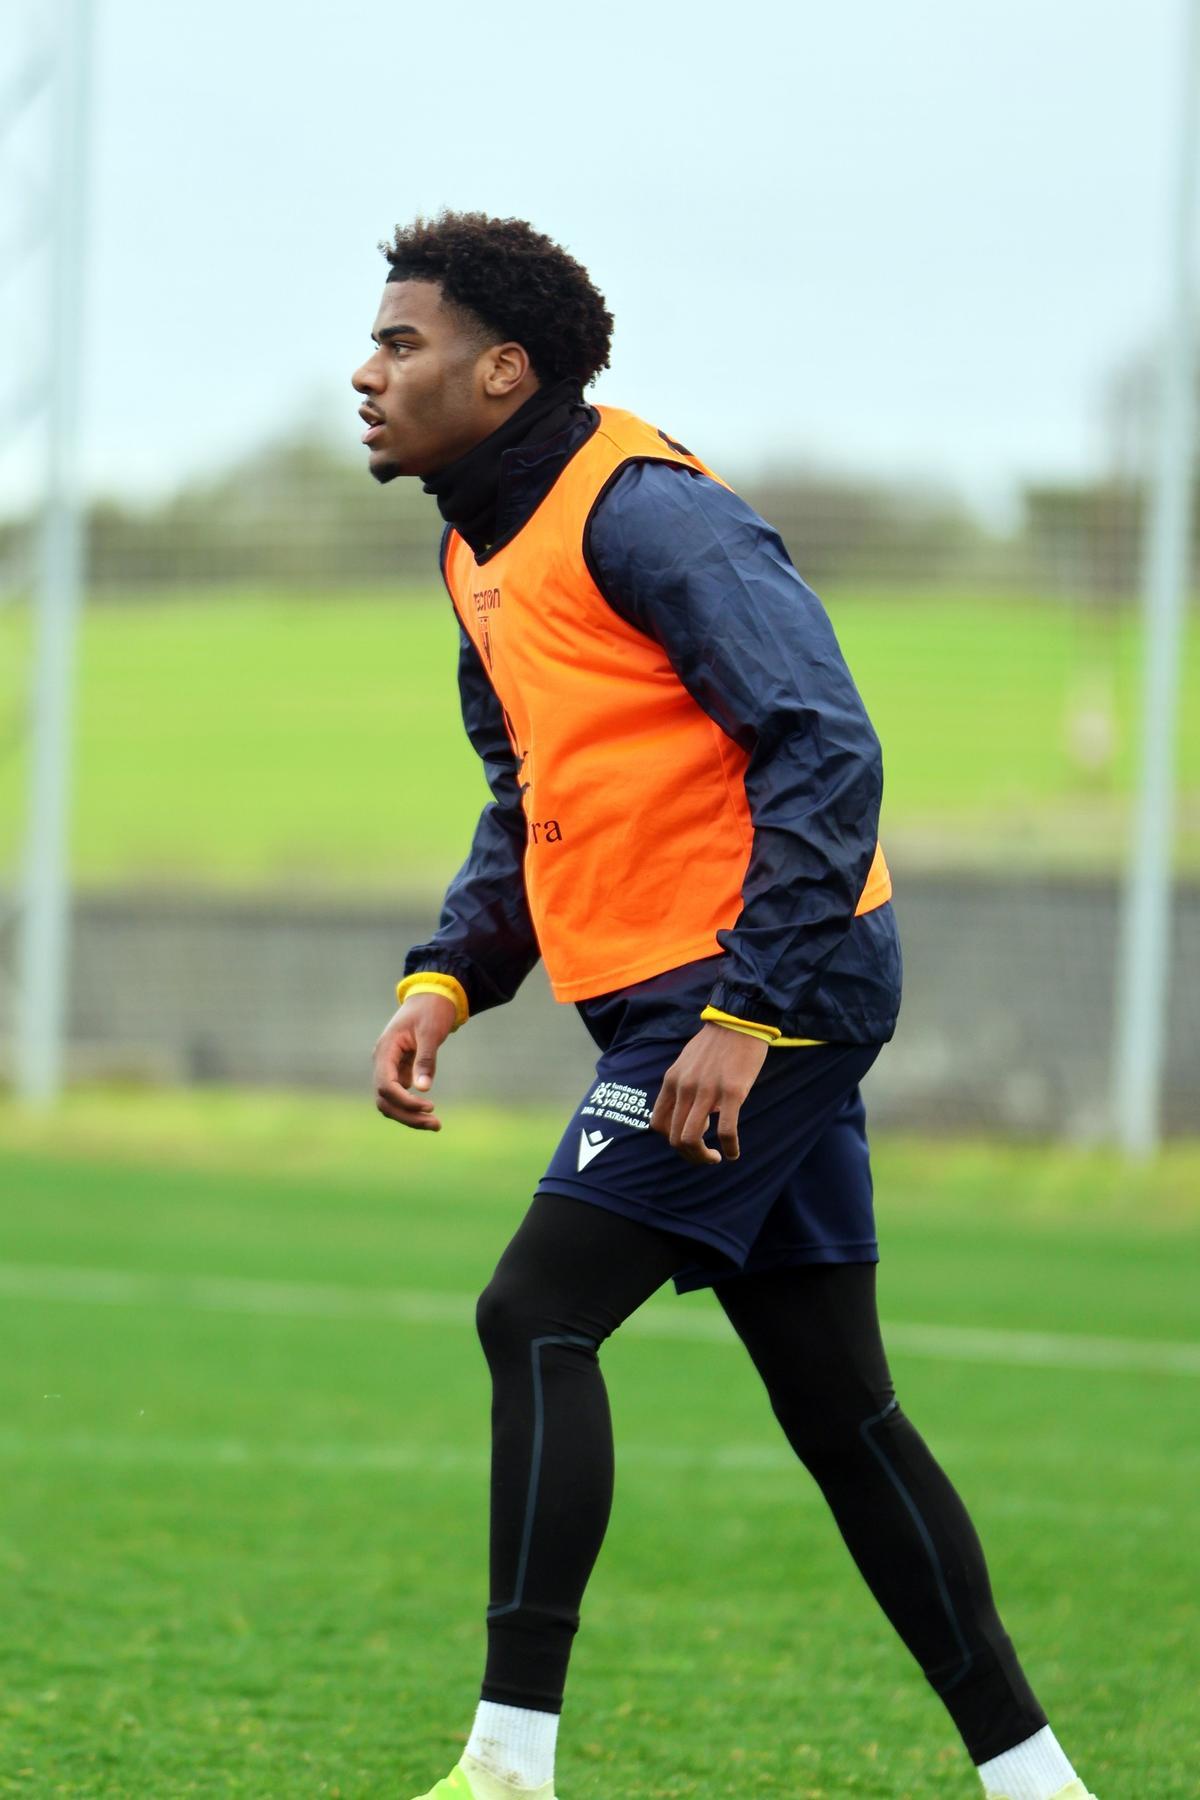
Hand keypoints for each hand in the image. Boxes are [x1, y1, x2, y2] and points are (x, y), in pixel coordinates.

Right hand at [373, 993, 457, 1130]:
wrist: (432, 996)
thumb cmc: (431, 1010)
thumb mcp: (431, 1032)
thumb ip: (426, 1059)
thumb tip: (422, 1089)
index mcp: (385, 1050)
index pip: (385, 1085)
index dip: (405, 1101)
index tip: (430, 1106)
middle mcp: (382, 1061)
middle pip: (385, 1100)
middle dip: (407, 1115)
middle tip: (436, 1124)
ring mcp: (389, 1068)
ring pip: (390, 1102)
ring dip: (409, 1115)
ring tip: (435, 1124)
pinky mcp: (399, 1071)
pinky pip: (400, 1096)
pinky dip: (412, 1107)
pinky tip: (429, 1114)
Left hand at [649, 1023, 769, 1165]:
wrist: (739, 1020)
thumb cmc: (716, 1043)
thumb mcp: (689, 1063)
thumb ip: (686, 1087)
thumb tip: (699, 1115)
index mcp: (672, 1081)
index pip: (658, 1123)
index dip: (671, 1140)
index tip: (689, 1141)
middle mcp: (684, 1088)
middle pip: (674, 1137)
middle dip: (689, 1154)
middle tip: (705, 1157)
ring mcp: (706, 1091)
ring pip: (692, 1138)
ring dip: (703, 1157)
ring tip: (716, 1158)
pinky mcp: (732, 1092)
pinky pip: (725, 1130)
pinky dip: (729, 1148)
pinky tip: (733, 1153)